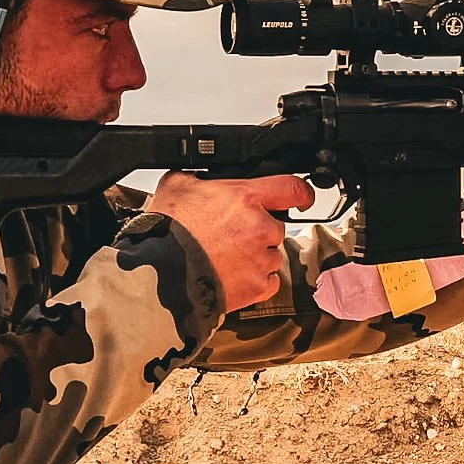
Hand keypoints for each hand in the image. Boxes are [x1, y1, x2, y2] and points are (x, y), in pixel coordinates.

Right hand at [142, 172, 303, 310]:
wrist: (161, 274)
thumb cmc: (167, 232)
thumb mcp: (176, 186)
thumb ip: (197, 178)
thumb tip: (197, 176)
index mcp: (245, 198)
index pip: (291, 188)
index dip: (300, 192)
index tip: (302, 198)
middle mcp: (260, 228)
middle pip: (276, 226)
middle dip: (259, 231)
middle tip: (230, 237)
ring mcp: (261, 259)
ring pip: (272, 255)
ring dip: (256, 256)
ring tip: (226, 259)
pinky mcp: (257, 287)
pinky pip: (268, 281)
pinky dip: (255, 280)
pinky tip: (233, 276)